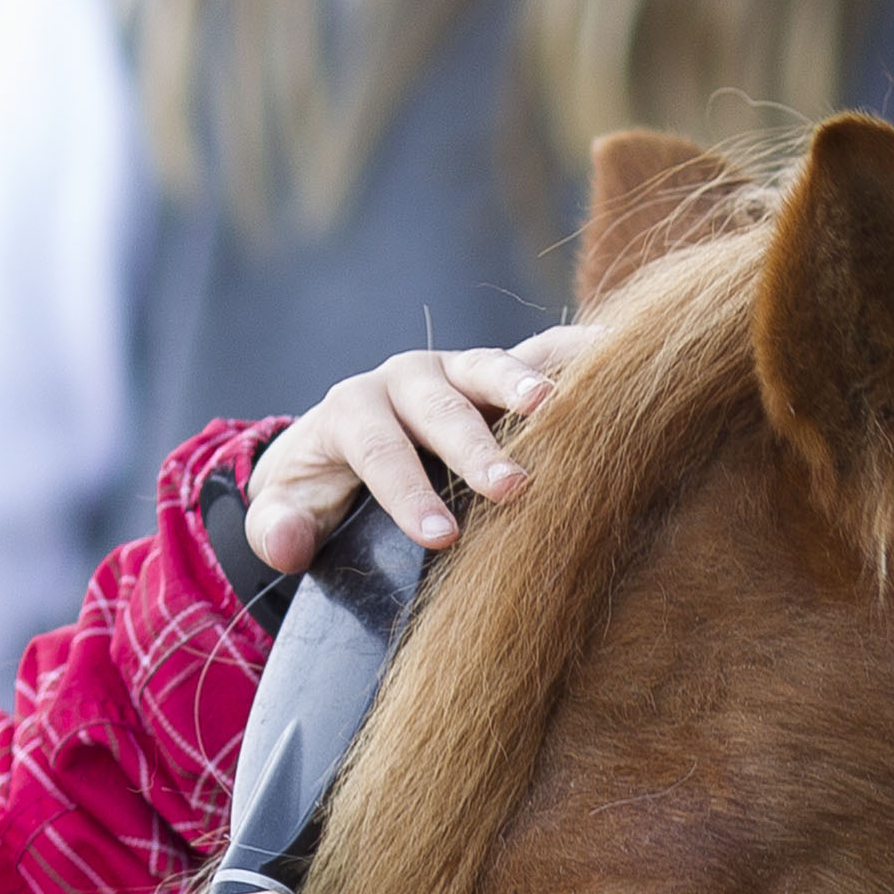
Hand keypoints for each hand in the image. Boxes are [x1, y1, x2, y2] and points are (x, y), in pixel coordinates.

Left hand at [245, 325, 598, 572]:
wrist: (346, 444)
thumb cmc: (320, 487)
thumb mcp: (285, 511)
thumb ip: (275, 528)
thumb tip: (286, 540)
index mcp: (352, 410)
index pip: (378, 447)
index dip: (407, 491)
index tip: (440, 536)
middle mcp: (406, 377)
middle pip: (440, 406)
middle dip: (474, 447)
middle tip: (511, 488)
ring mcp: (457, 369)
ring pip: (490, 368)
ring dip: (525, 388)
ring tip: (561, 411)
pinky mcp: (499, 372)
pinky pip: (541, 353)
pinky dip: (577, 354)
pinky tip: (617, 357)